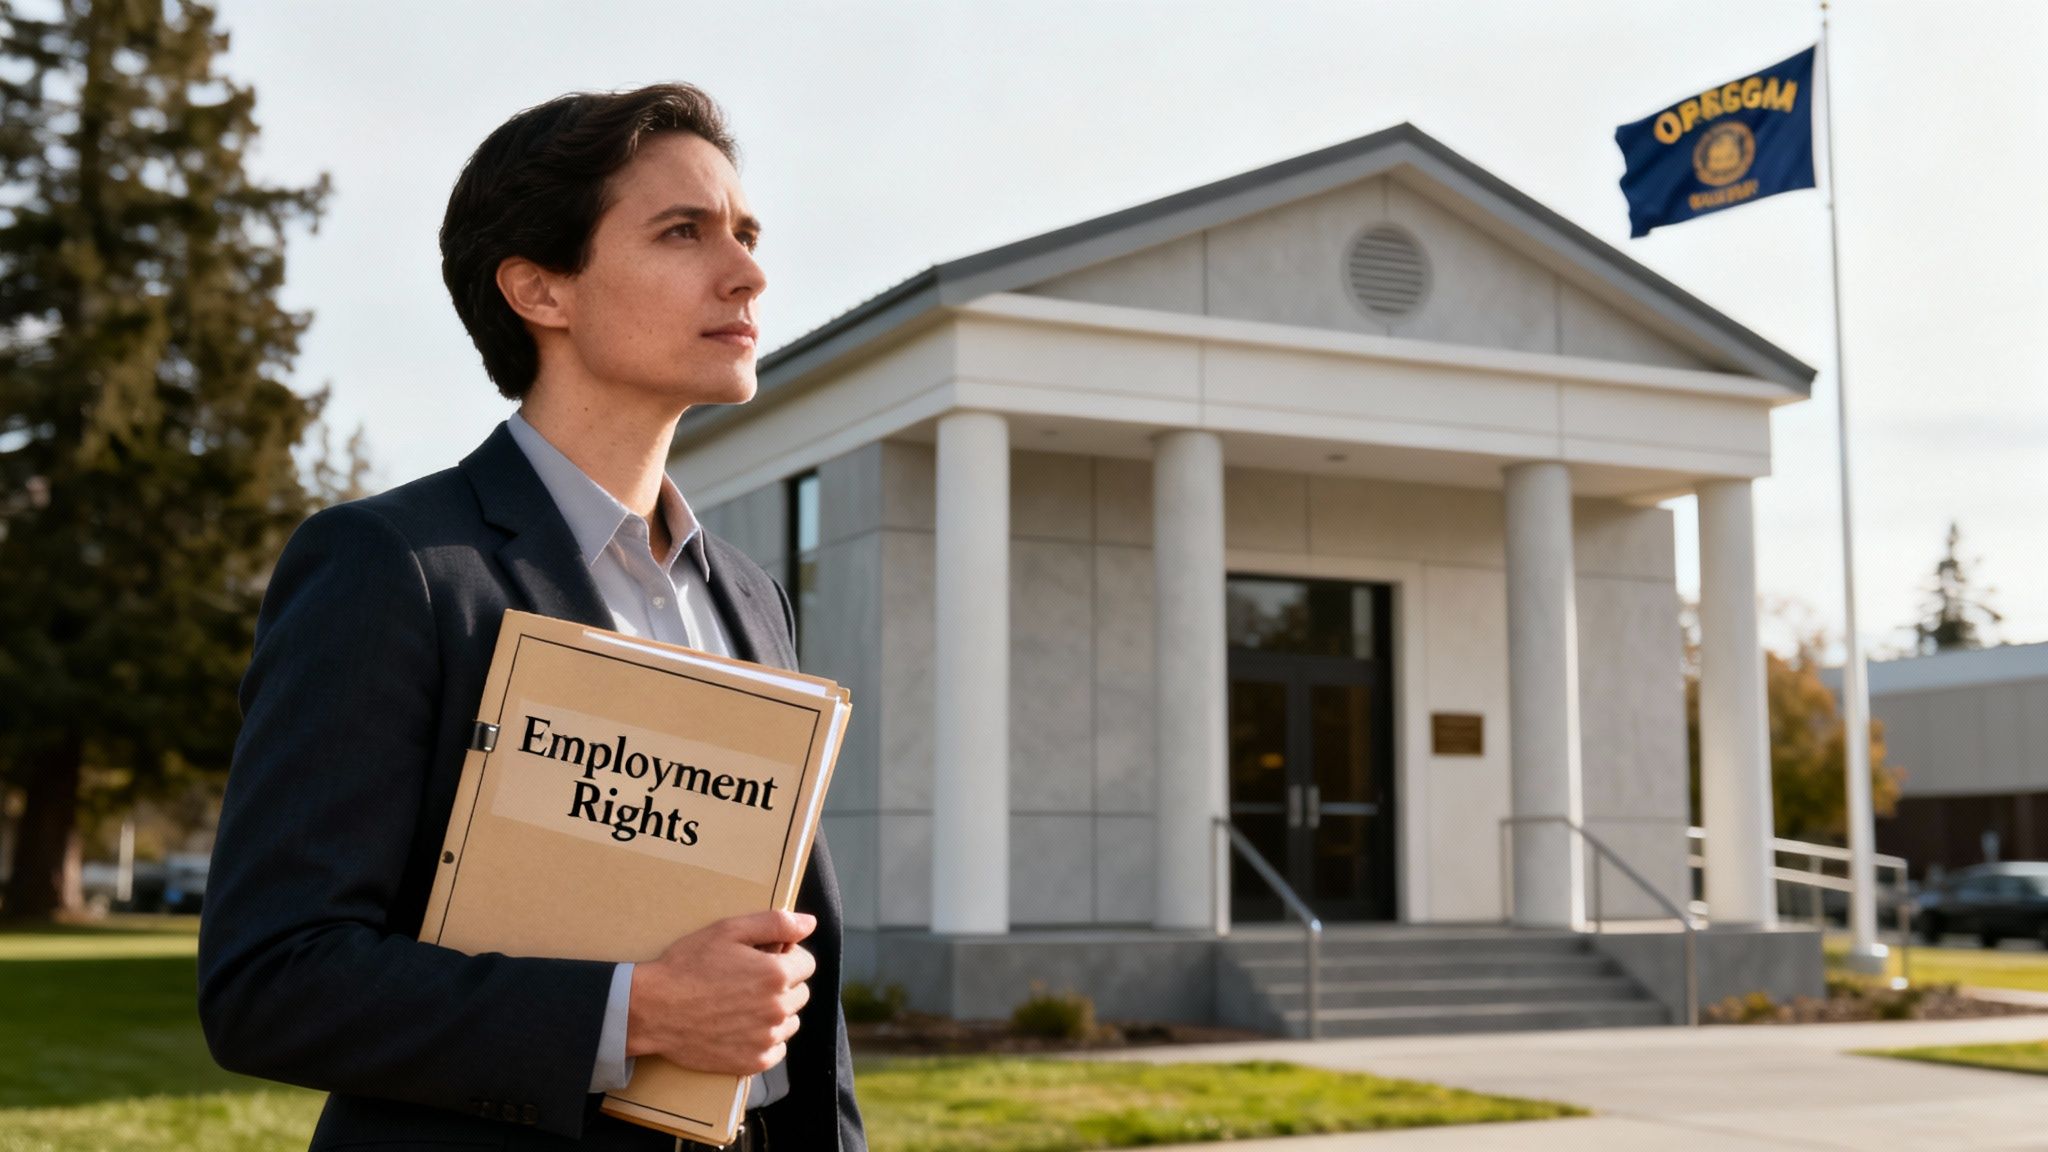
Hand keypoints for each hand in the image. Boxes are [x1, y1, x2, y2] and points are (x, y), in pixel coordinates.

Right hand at [625, 909, 815, 1074]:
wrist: (653, 1009)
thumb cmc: (687, 965)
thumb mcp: (728, 930)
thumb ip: (775, 923)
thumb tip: (810, 923)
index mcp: (776, 974)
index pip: (806, 964)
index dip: (786, 957)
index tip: (762, 959)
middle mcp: (778, 1009)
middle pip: (800, 993)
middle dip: (782, 984)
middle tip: (747, 980)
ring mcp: (766, 1039)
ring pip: (789, 1021)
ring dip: (775, 1012)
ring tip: (741, 1004)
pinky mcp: (753, 1062)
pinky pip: (776, 1049)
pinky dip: (764, 1039)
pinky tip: (739, 1027)